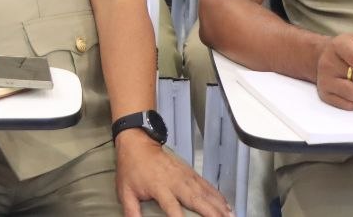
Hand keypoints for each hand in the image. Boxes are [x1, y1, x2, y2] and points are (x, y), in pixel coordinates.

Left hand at [115, 133, 231, 216]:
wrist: (138, 142)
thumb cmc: (131, 168)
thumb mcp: (125, 191)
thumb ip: (131, 211)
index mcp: (160, 188)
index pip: (173, 209)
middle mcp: (177, 182)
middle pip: (198, 201)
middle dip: (212, 214)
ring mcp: (186, 176)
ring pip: (206, 193)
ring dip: (219, 207)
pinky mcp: (190, 172)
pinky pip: (207, 185)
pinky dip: (218, 195)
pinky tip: (226, 205)